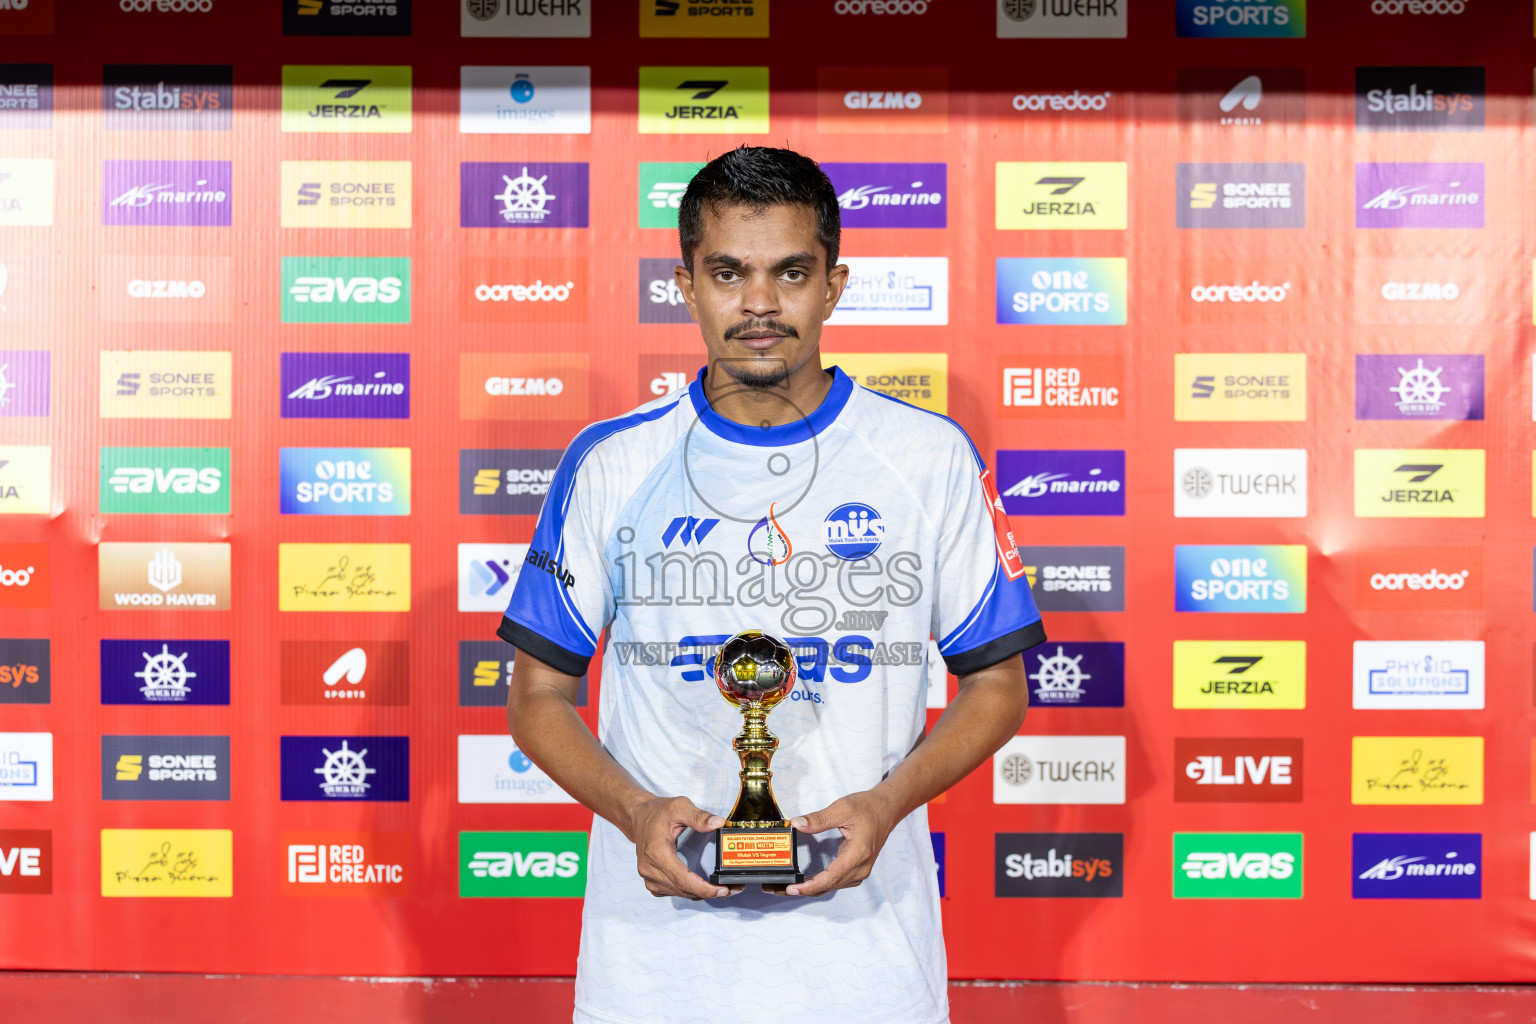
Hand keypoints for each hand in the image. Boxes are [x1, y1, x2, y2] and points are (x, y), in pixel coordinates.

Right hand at [625, 795, 740, 900]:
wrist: (638, 817)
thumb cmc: (657, 812)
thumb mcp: (679, 806)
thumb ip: (699, 816)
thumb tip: (718, 823)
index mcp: (656, 853)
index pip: (682, 879)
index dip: (704, 889)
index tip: (723, 890)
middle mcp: (650, 869)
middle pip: (683, 890)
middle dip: (709, 892)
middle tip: (732, 888)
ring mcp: (649, 878)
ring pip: (680, 893)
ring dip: (701, 894)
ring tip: (723, 888)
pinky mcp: (652, 881)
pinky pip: (674, 892)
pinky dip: (690, 892)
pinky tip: (704, 887)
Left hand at [778, 790, 899, 896]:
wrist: (887, 809)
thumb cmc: (868, 808)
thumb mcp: (842, 808)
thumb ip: (818, 819)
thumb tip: (797, 824)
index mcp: (858, 854)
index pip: (831, 877)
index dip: (809, 886)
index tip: (792, 888)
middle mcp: (860, 867)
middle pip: (829, 886)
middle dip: (803, 890)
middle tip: (778, 889)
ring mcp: (860, 870)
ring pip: (832, 887)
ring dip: (810, 889)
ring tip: (787, 887)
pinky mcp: (856, 869)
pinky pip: (836, 882)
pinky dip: (820, 884)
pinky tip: (805, 882)